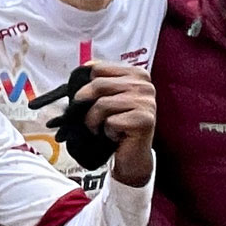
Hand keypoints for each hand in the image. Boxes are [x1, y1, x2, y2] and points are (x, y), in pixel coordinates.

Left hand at [74, 61, 155, 186]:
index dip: (85, 87)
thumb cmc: (116, 127)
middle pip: (98, 85)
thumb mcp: (105, 98)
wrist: (130, 156)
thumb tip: (79, 71)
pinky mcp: (144, 120)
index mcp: (135, 74)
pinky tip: (117, 135)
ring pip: (101, 104)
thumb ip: (96, 82)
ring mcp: (147, 102)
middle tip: (92, 119)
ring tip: (104, 127)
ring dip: (94, 121)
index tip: (87, 100)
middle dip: (86, 105)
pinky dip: (106, 131)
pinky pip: (110, 121)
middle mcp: (144, 85)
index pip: (97, 69)